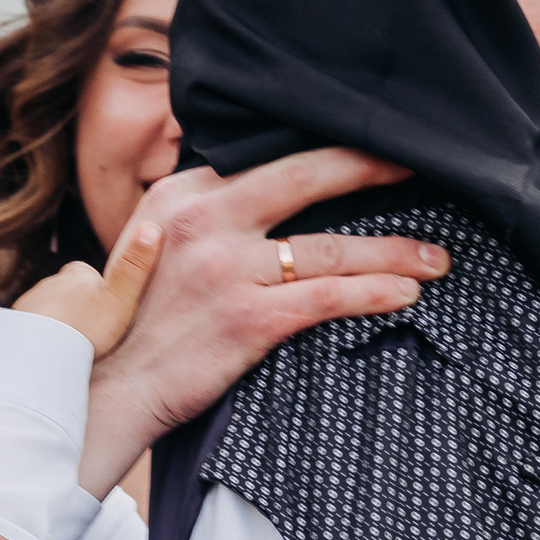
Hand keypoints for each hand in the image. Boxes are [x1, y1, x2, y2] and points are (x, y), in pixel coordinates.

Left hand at [15, 223, 162, 359]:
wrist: (40, 351)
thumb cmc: (85, 326)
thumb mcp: (120, 297)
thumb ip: (134, 266)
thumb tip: (152, 227)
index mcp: (77, 274)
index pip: (86, 272)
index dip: (97, 287)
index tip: (106, 305)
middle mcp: (50, 284)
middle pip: (65, 292)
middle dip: (75, 305)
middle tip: (88, 329)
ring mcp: (30, 305)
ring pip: (47, 311)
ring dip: (56, 323)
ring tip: (68, 345)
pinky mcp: (16, 328)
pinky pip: (30, 331)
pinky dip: (39, 338)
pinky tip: (48, 353)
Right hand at [75, 150, 452, 495]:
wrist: (104, 391)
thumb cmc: (132, 327)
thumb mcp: (148, 247)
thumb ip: (200, 218)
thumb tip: (255, 197)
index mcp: (182, 194)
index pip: (266, 157)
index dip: (324, 151)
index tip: (366, 148)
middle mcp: (204, 219)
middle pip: (307, 176)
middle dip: (372, 166)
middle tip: (420, 164)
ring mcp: (227, 268)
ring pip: (332, 247)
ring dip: (394, 251)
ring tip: (435, 258)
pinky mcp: (246, 317)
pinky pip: (329, 297)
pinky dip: (374, 293)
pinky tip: (405, 295)